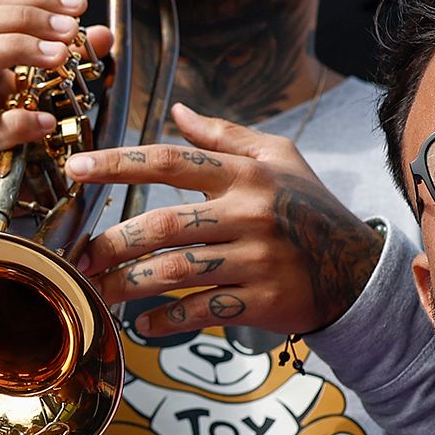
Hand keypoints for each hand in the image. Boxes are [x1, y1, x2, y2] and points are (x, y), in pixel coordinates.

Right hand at [0, 0, 115, 216]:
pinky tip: (48, 119)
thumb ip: (72, 58)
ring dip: (18, 50)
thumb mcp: (42, 88)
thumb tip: (104, 35)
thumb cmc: (15, 133)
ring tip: (59, 58)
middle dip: (27, 19)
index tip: (76, 5)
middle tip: (69, 30)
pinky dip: (22, 121)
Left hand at [66, 104, 386, 337]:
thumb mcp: (279, 158)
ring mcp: (257, 259)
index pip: (172, 161)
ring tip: (99, 291)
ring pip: (177, 271)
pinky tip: (143, 324)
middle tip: (81, 256)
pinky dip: (167, 320)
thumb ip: (224, 136)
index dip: (119, 163)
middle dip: (113, 242)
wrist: (358, 270)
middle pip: (165, 225)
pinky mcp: (263, 300)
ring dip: (129, 285)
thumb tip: (177, 110)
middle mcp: (249, 214)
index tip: (76, 168)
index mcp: (246, 175)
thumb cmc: (310, 209)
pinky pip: (202, 311)